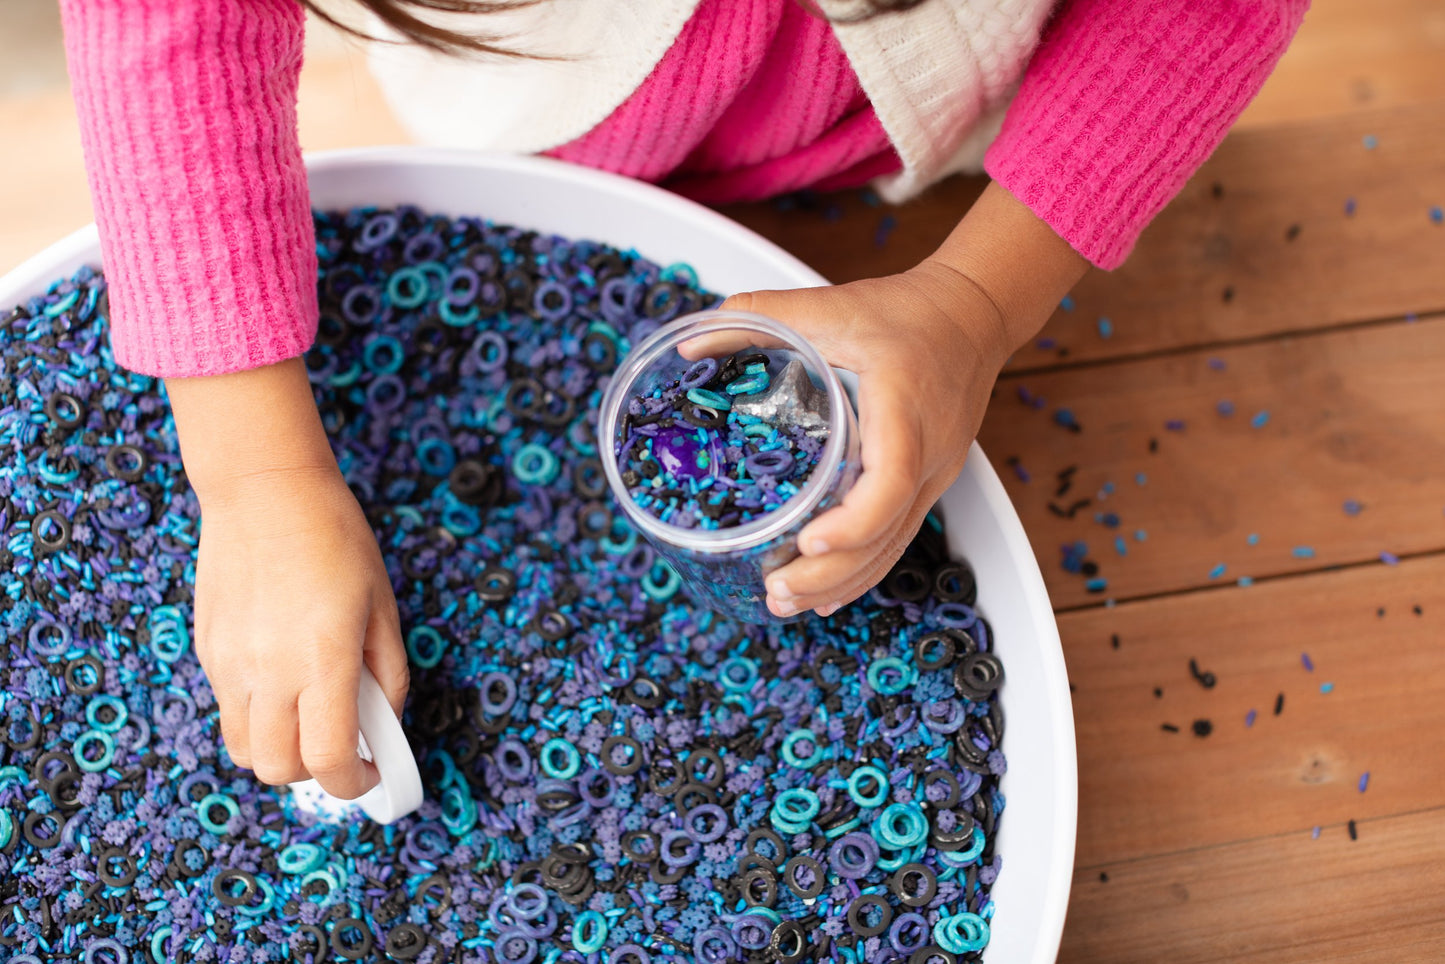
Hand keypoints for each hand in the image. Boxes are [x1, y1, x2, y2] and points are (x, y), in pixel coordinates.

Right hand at [193, 466, 408, 796]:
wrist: (265, 491)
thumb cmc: (335, 539)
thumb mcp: (382, 606)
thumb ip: (387, 674)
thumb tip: (385, 726)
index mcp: (323, 660)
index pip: (328, 760)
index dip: (354, 783)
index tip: (372, 774)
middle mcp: (269, 671)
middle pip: (278, 769)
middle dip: (315, 772)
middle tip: (342, 744)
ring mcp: (230, 664)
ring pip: (244, 749)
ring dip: (279, 749)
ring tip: (308, 715)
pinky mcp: (208, 651)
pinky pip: (228, 709)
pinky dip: (257, 715)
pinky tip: (282, 678)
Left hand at [713, 261, 1010, 617]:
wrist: (975, 314)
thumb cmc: (908, 310)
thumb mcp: (830, 304)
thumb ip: (759, 315)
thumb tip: (689, 339)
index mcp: (905, 406)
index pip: (890, 478)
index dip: (851, 521)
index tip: (807, 543)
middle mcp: (928, 450)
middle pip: (887, 531)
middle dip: (830, 572)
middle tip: (775, 591)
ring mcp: (936, 472)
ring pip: (893, 544)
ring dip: (842, 581)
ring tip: (787, 602)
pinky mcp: (931, 481)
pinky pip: (898, 535)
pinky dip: (862, 570)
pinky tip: (827, 594)